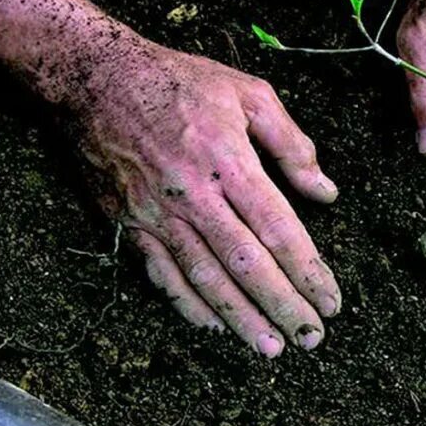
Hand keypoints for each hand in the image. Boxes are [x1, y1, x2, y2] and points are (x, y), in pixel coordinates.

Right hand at [77, 34, 340, 356]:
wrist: (94, 78)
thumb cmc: (178, 81)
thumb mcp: (248, 92)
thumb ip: (291, 144)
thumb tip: (325, 193)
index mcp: (228, 160)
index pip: (278, 229)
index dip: (307, 270)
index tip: (331, 300)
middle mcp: (193, 194)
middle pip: (246, 264)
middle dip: (283, 305)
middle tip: (312, 338)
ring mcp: (157, 214)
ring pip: (205, 278)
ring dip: (240, 317)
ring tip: (270, 348)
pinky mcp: (129, 224)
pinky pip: (161, 274)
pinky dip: (188, 304)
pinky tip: (214, 326)